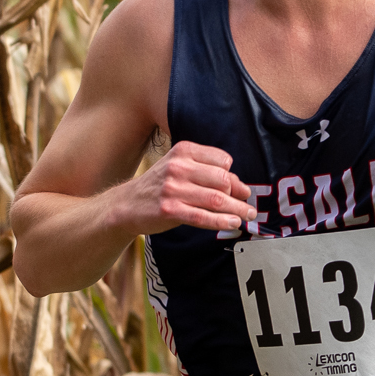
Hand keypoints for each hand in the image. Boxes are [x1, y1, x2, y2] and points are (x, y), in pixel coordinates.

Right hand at [111, 141, 256, 234]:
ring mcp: (173, 189)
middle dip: (238, 195)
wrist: (127, 204)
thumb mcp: (179, 168)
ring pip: (216, 199)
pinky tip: (233, 224)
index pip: (222, 160)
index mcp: (183, 151)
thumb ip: (208, 173)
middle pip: (223, 179)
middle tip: (247, 206)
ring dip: (237, 210)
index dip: (234, 176)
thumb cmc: (159, 186)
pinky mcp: (170, 210)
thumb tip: (242, 187)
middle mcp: (178, 167)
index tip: (239, 189)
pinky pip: (202, 216)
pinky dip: (221, 221)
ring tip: (247, 216)